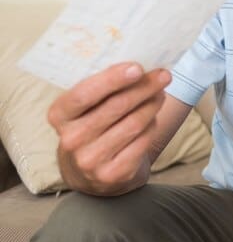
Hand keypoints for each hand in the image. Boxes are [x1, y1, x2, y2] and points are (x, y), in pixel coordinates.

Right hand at [48, 62, 170, 193]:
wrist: (90, 174)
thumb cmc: (92, 129)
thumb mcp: (86, 110)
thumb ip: (103, 89)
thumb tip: (139, 67)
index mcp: (59, 116)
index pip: (84, 94)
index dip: (112, 79)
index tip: (137, 67)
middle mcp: (71, 140)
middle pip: (116, 107)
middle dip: (144, 88)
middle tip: (163, 75)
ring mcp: (91, 160)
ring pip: (133, 124)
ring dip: (152, 104)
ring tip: (161, 93)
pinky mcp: (113, 174)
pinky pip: (142, 142)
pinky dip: (152, 126)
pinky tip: (154, 117)